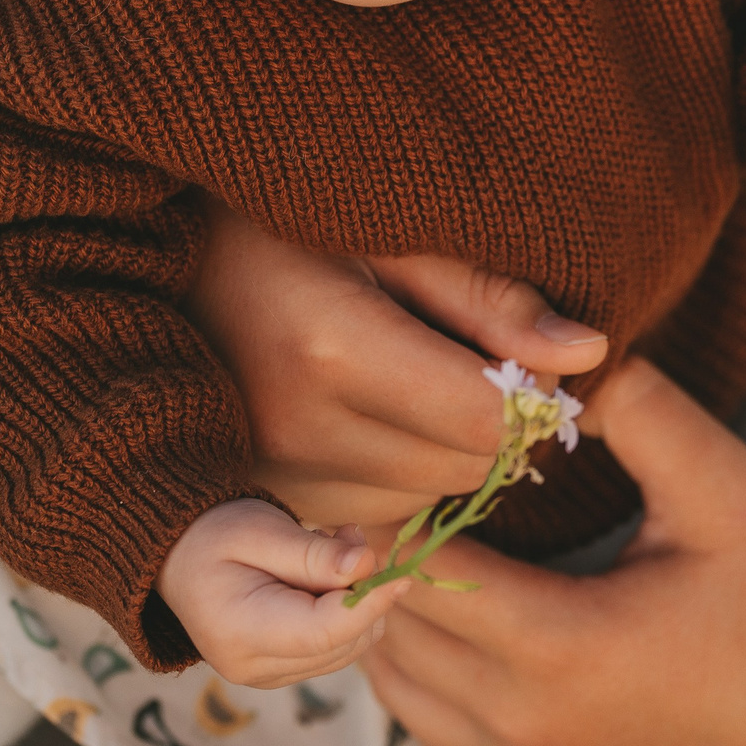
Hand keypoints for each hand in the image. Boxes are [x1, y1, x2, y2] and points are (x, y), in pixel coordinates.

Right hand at [157, 501, 411, 688]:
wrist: (175, 557)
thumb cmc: (212, 534)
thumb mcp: (260, 529)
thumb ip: (313, 554)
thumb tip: (367, 568)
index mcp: (241, 633)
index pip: (324, 633)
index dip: (370, 604)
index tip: (402, 575)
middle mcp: (254, 668)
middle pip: (342, 645)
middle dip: (363, 595)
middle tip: (348, 538)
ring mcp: (267, 676)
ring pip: (346, 649)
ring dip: (356, 601)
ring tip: (332, 547)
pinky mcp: (281, 671)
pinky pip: (334, 648)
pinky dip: (343, 612)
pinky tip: (324, 574)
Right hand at [188, 201, 610, 529]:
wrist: (156, 268)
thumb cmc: (288, 228)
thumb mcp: (390, 236)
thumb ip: (490, 299)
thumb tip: (590, 354)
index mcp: (333, 348)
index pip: (486, 419)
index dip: (531, 393)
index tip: (532, 353)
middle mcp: (300, 430)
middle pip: (465, 468)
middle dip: (495, 424)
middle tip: (476, 360)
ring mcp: (278, 477)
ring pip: (431, 500)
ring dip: (450, 455)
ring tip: (418, 381)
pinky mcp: (273, 504)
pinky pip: (385, 518)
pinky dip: (405, 478)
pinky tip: (381, 419)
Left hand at [362, 358, 745, 745]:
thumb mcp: (722, 491)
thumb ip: (645, 413)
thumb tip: (563, 360)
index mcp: (561, 645)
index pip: (420, 568)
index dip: (401, 509)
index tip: (415, 460)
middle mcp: (521, 720)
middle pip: (390, 625)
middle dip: (388, 555)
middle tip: (405, 491)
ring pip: (393, 682)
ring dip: (394, 614)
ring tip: (427, 548)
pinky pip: (422, 730)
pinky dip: (419, 677)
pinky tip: (456, 623)